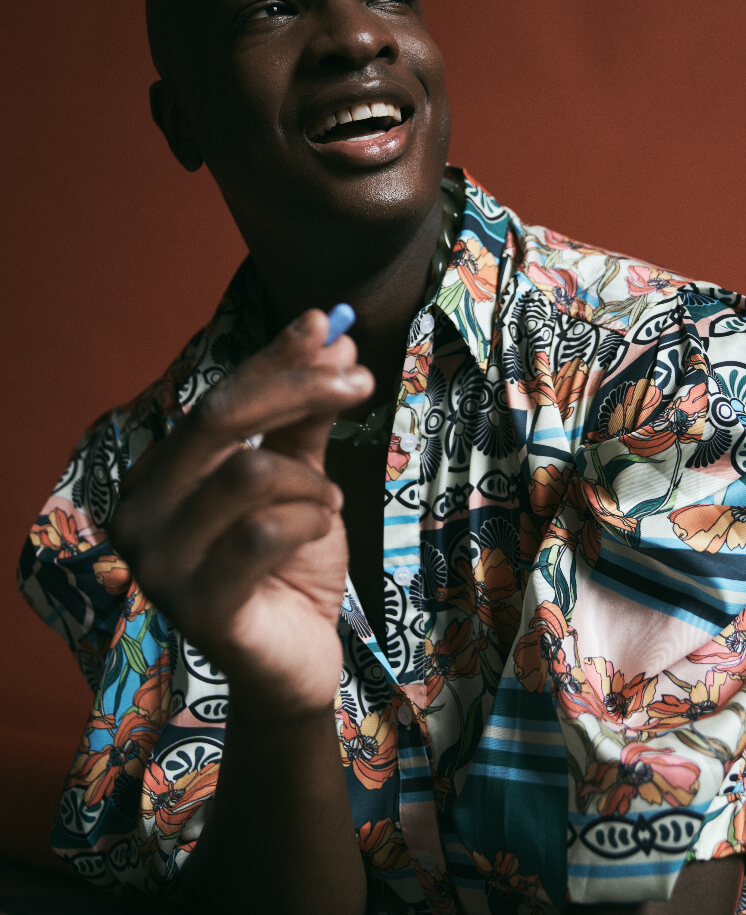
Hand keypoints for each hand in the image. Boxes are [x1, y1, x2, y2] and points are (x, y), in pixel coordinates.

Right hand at [110, 309, 373, 720]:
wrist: (297, 662)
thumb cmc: (289, 564)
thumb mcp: (302, 478)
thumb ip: (305, 416)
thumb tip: (331, 337)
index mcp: (158, 477)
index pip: (215, 398)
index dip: (273, 360)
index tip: (326, 325)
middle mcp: (142, 515)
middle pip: (217, 420)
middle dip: (298, 389)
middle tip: (361, 381)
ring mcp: (160, 564)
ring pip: (247, 474)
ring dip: (311, 482)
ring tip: (328, 505)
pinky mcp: (195, 607)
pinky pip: (262, 532)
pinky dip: (307, 522)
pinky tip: (319, 534)